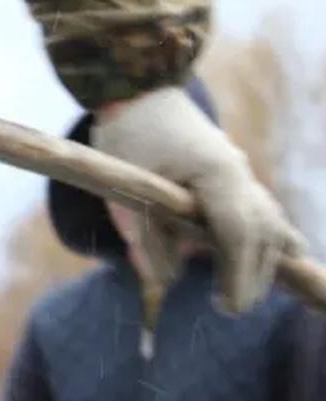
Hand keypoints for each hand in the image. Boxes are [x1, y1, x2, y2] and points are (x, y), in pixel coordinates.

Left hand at [92, 87, 305, 313]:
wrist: (137, 92)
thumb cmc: (128, 139)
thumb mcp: (126, 192)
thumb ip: (147, 238)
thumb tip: (166, 281)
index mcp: (216, 174)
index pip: (238, 233)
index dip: (238, 274)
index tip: (230, 306)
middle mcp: (239, 173)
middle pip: (261, 233)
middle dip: (253, 275)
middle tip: (231, 308)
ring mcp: (241, 171)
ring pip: (268, 222)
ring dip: (262, 259)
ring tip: (245, 293)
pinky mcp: (235, 173)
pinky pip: (262, 210)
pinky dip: (267, 237)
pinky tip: (275, 260)